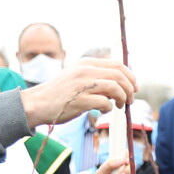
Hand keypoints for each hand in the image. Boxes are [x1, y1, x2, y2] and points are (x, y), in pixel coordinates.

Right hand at [21, 58, 136, 126]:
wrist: (38, 103)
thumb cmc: (60, 94)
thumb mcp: (77, 77)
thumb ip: (96, 77)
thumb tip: (120, 84)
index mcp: (86, 63)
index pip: (117, 64)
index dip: (131, 76)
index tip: (135, 87)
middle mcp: (85, 71)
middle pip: (119, 75)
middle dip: (129, 89)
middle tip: (129, 100)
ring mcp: (82, 85)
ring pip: (115, 87)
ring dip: (122, 98)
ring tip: (118, 106)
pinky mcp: (80, 100)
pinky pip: (104, 103)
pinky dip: (108, 108)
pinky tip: (102, 111)